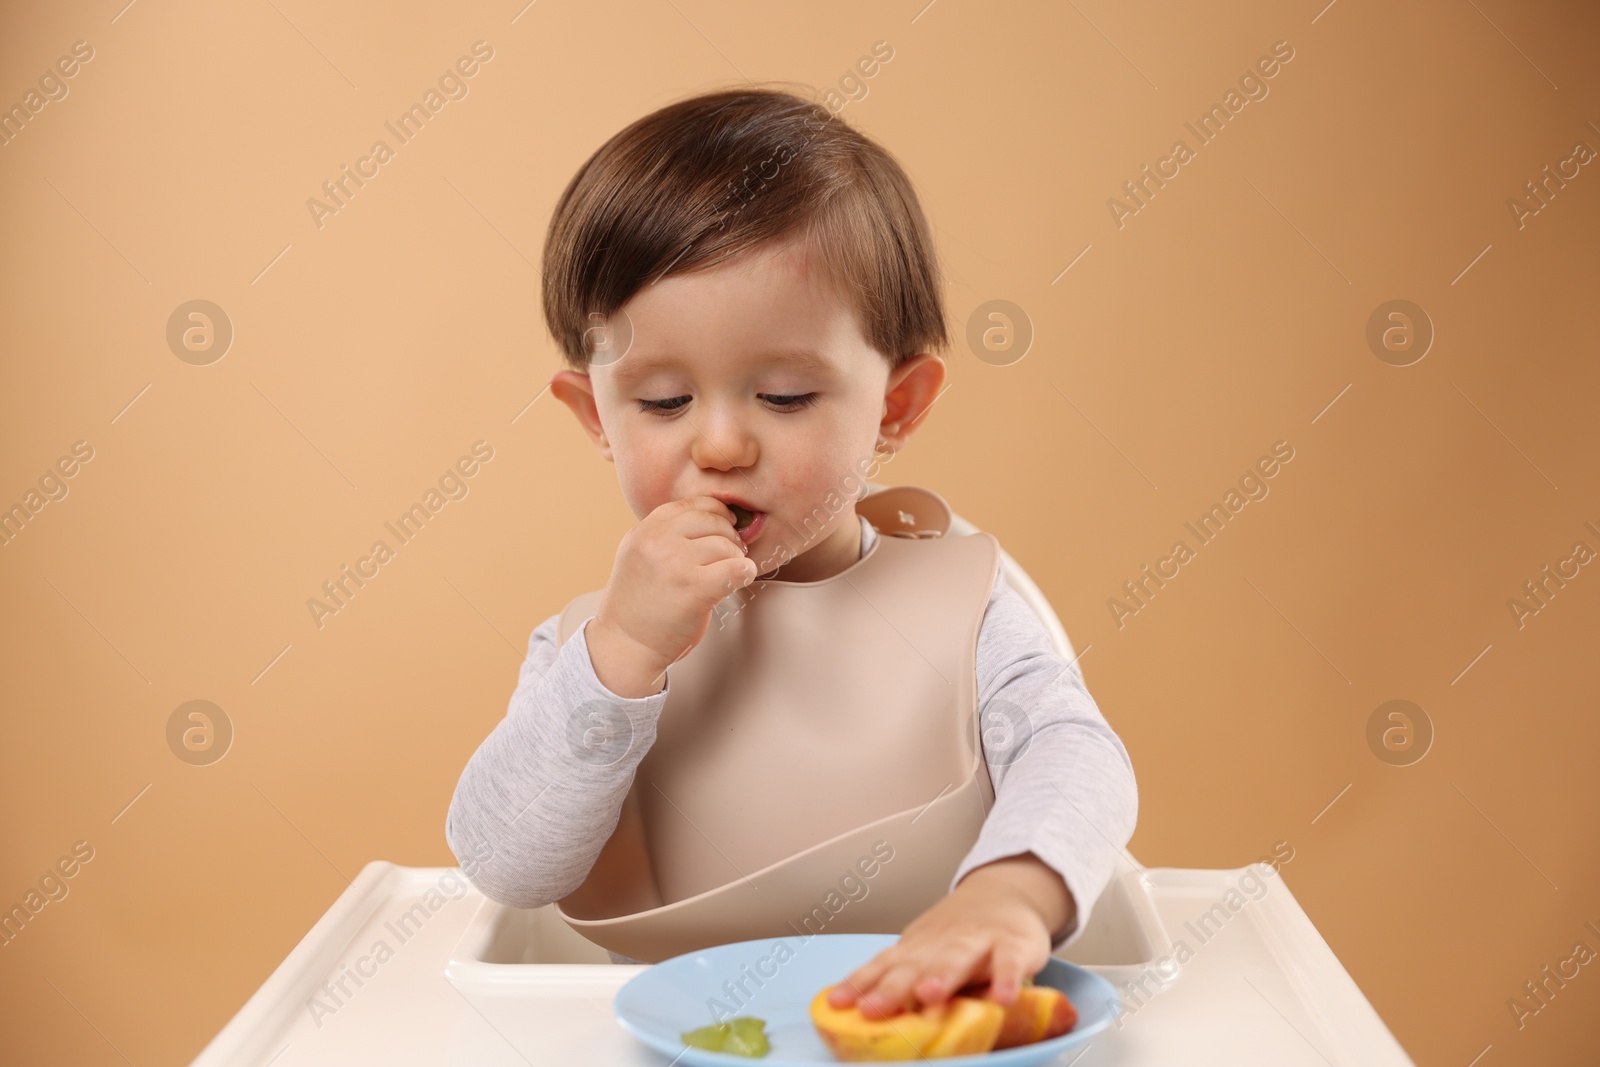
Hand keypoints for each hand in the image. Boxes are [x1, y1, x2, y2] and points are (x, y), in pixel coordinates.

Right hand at [586, 496, 756, 696]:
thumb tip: (715, 518)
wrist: (625, 645)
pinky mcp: (693, 588)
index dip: (717, 513)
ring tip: (729, 573)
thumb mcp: (640, 556)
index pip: (693, 504)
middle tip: (732, 554)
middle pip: (713, 521)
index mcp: (645, 530)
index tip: (725, 527)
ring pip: (726, 545)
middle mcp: (657, 541)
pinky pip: (735, 568)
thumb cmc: (639, 605)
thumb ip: (667, 535)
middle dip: (729, 536)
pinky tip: (740, 579)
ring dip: (735, 559)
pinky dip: (745, 573)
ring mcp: (675, 563)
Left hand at [824, 856, 1074, 1019]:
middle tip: (874, 1007)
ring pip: (958, 958)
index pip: (883, 965)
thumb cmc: (957, 937)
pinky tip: (1003, 999)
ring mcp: (979, 942)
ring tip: (930, 994)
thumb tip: (858, 1010)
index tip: (839, 1003)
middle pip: (915, 965)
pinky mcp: (1015, 945)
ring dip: (943, 975)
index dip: (860, 983)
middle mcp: (942, 944)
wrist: (1005, 893)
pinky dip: (1007, 979)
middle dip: (892, 987)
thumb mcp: (924, 952)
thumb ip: (899, 977)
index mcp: (917, 949)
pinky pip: (1010, 963)